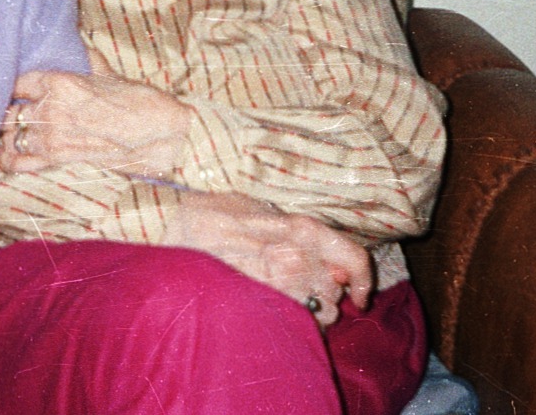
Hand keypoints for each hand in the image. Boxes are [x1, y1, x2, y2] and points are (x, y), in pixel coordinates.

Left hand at [0, 70, 191, 179]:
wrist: (161, 136)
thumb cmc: (140, 103)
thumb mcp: (111, 75)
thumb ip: (88, 62)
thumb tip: (80, 47)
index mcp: (61, 82)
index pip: (18, 81)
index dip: (14, 85)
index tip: (16, 88)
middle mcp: (51, 109)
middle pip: (8, 110)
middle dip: (5, 111)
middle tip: (8, 111)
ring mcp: (52, 137)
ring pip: (8, 136)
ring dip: (4, 134)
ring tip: (4, 133)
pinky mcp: (57, 160)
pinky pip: (17, 162)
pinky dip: (5, 159)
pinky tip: (2, 155)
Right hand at [164, 191, 372, 327]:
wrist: (173, 226)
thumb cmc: (214, 214)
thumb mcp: (262, 210)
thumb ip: (297, 232)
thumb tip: (327, 252)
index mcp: (302, 228)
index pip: (353, 257)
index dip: (362, 279)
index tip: (358, 294)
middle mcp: (297, 256)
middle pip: (335, 291)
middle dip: (323, 293)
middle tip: (300, 290)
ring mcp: (278, 283)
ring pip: (318, 313)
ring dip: (307, 312)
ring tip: (281, 301)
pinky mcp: (260, 303)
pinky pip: (293, 325)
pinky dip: (290, 324)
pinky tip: (269, 312)